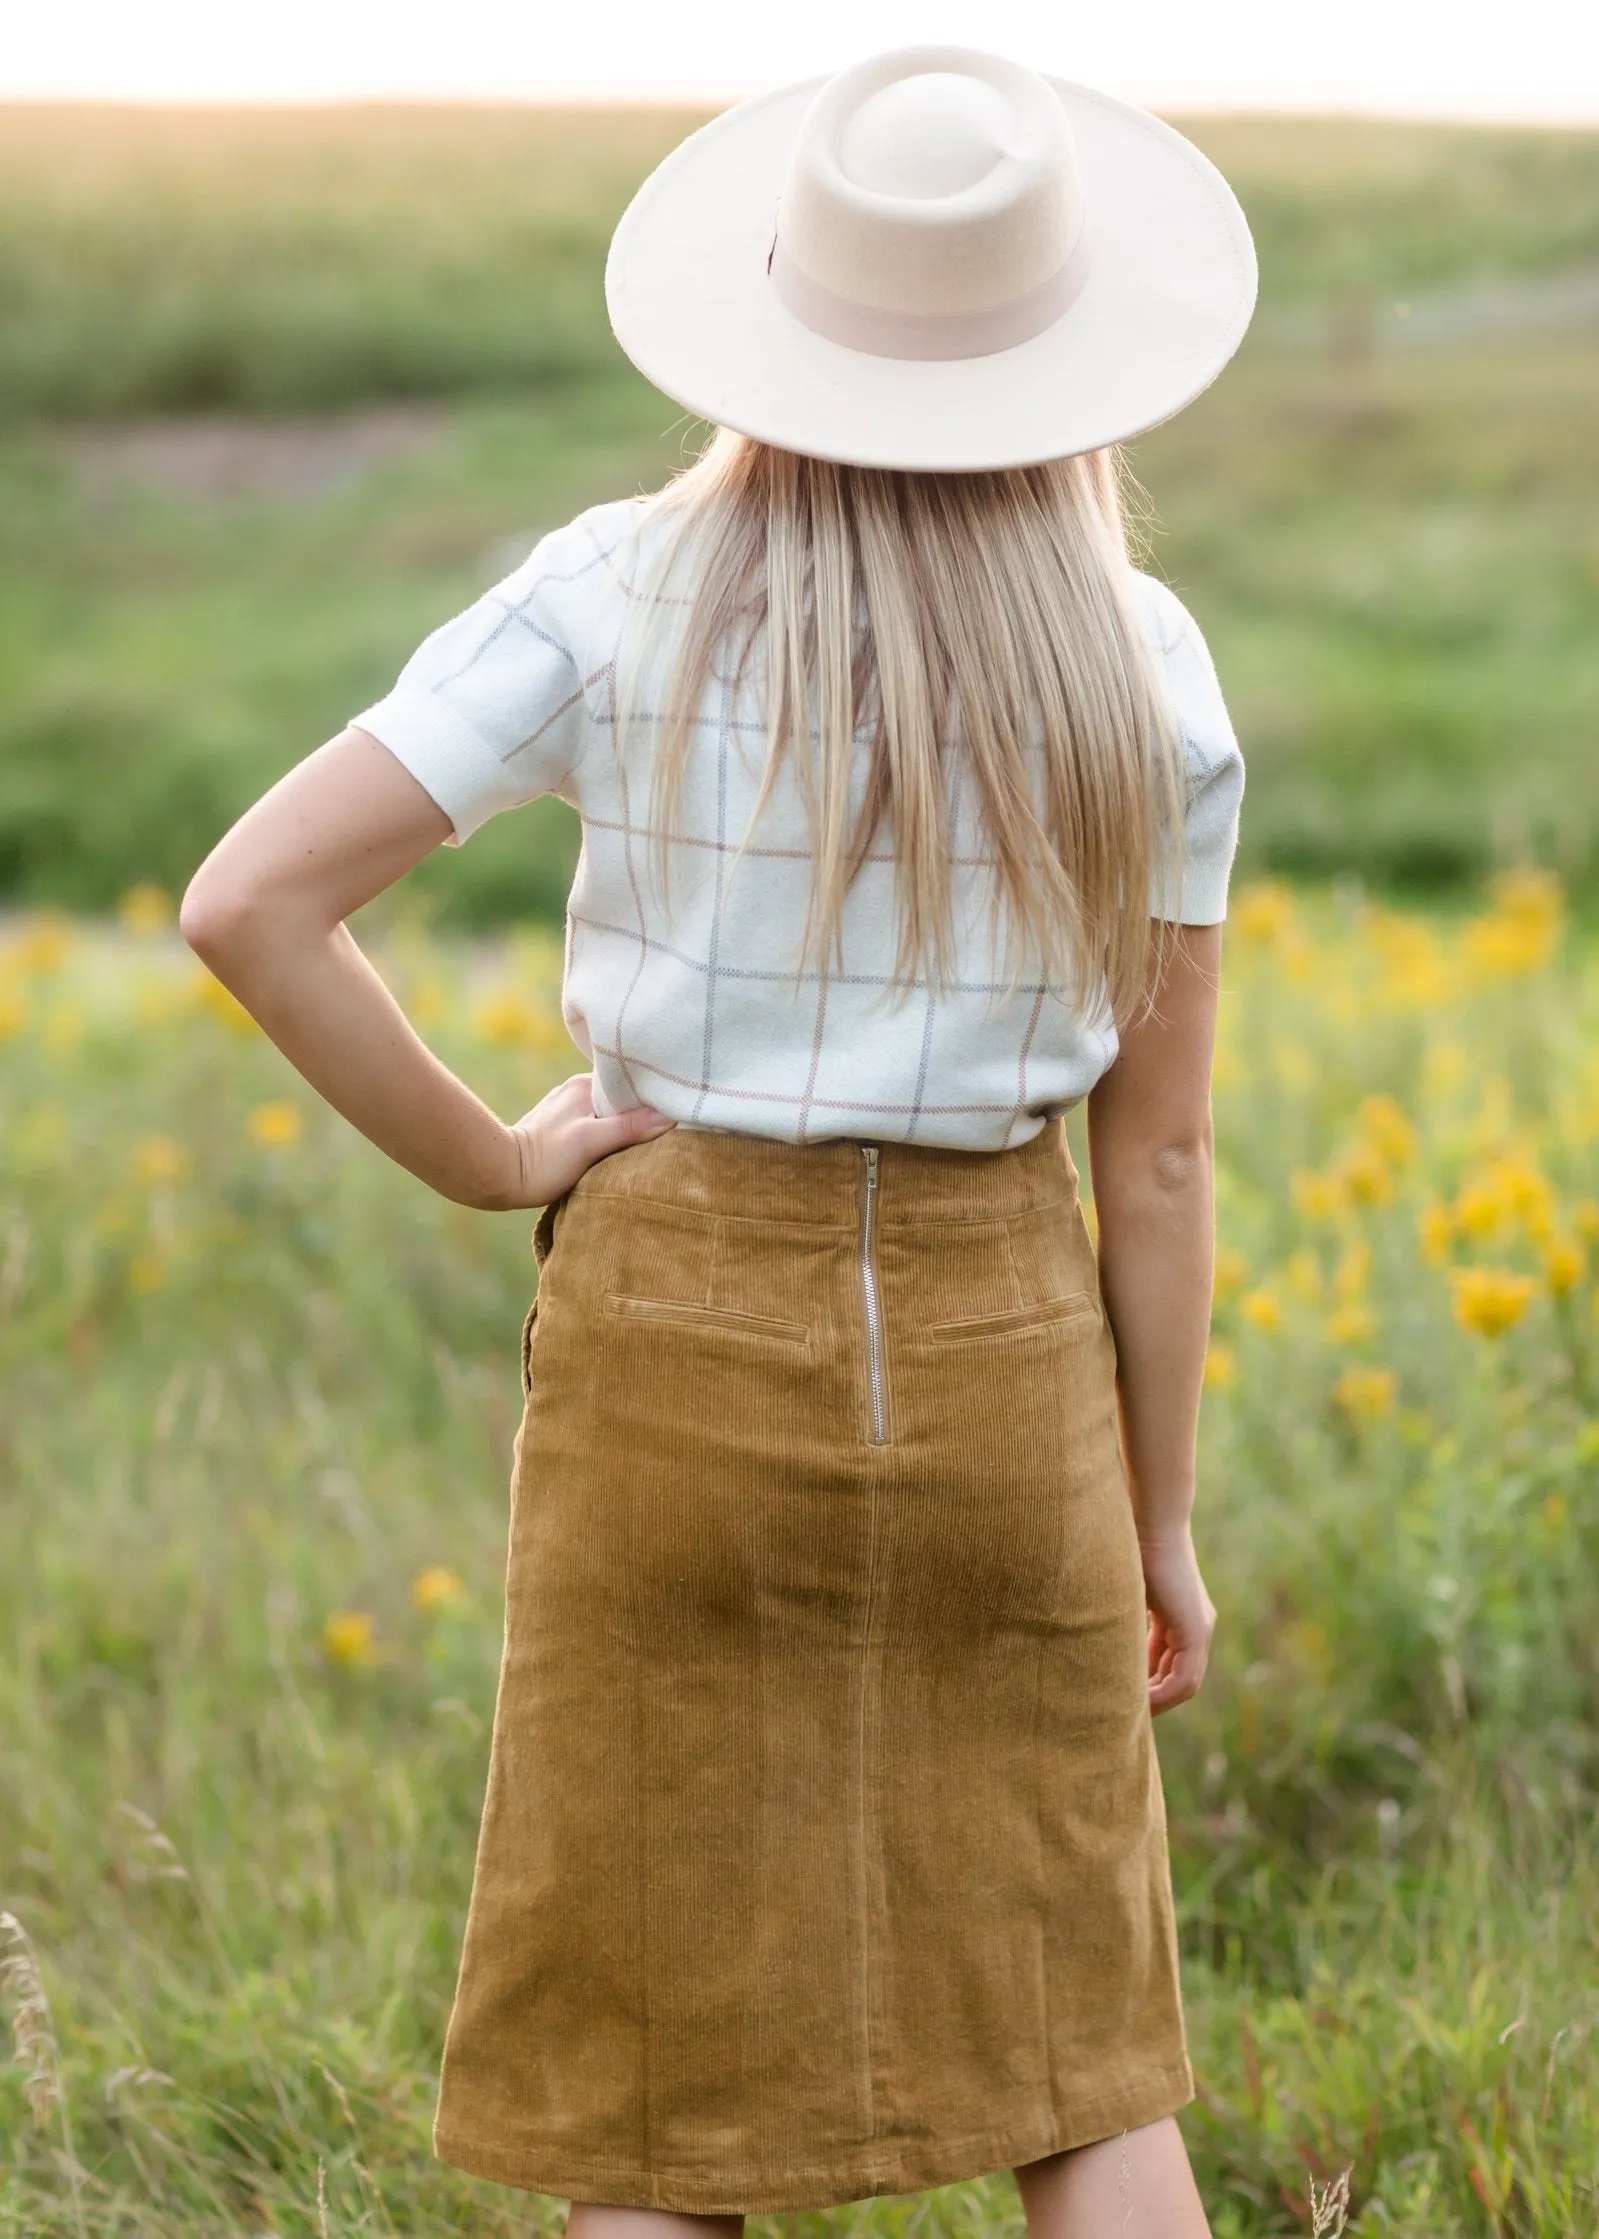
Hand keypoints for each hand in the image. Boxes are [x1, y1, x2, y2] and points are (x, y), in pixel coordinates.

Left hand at [491, 1072, 675, 1210]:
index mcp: (584, 1084)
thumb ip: (628, 1127)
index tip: (676, 1101)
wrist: (500, 1175)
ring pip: (609, 1110)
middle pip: (622, 1095)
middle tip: (671, 1121)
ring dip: (626, 1121)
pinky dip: (611, 1131)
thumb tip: (669, 1117)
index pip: (629, 1079)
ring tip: (650, 1135)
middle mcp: (576, 1090)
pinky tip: (620, 1145)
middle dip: (643, 1107)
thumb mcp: (589, 1143)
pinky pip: (597, 1122)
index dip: (653, 1089)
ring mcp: (568, 1108)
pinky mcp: (562, 1128)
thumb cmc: (544, 1160)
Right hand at [1138, 1529, 1216, 1715]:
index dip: (1148, 1685)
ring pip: (1184, 1682)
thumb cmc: (1129, 1546)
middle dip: (1153, 1697)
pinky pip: (1185, 1677)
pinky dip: (1164, 1692)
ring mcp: (1200, 1628)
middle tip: (1123, 1710)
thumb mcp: (1124, 1595)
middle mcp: (1198, 1626)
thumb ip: (1122, 1620)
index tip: (1122, 1695)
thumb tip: (1092, 1643)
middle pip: (1178, 1678)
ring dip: (1158, 1699)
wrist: (1150, 1521)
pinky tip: (1139, 1698)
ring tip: (1129, 1709)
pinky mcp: (1196, 1629)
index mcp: (1181, 1617)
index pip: (1169, 1665)